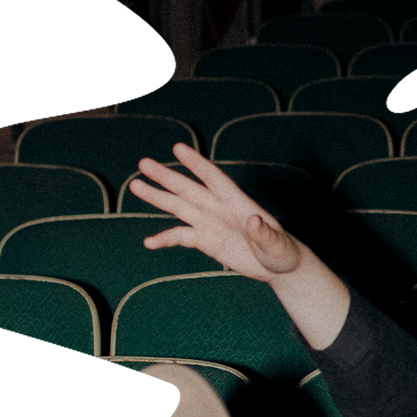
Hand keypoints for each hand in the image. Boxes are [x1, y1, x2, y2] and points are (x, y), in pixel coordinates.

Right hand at [129, 146, 307, 283]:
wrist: (278, 267)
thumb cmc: (282, 251)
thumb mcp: (276, 244)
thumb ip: (264, 233)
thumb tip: (254, 220)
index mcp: (237, 202)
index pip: (214, 178)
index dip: (196, 163)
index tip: (178, 148)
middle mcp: (219, 208)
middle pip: (189, 189)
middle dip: (166, 177)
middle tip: (143, 163)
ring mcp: (210, 223)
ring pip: (179, 207)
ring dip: (157, 197)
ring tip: (134, 185)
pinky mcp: (205, 240)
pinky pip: (180, 237)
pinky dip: (164, 239)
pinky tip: (149, 242)